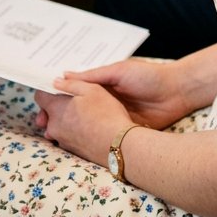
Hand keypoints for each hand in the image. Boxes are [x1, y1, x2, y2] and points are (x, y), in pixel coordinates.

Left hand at [34, 79, 131, 164]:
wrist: (118, 144)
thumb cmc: (106, 113)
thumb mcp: (92, 89)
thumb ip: (71, 84)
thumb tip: (56, 81)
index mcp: (56, 108)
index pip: (40, 96)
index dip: (48, 90)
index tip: (58, 88)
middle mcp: (54, 126)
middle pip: (46, 113)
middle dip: (56, 106)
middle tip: (72, 101)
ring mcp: (62, 140)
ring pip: (56, 125)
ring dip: (65, 119)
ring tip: (83, 114)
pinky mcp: (71, 150)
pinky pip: (66, 136)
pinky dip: (73, 130)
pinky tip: (89, 127)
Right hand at [44, 57, 190, 131]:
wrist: (177, 92)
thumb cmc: (148, 75)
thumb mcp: (119, 71)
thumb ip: (93, 75)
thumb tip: (63, 76)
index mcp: (102, 86)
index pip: (74, 92)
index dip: (57, 99)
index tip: (40, 106)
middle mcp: (104, 102)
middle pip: (76, 112)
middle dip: (58, 119)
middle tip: (42, 125)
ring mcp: (112, 117)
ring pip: (85, 126)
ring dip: (69, 132)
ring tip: (52, 137)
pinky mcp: (122, 130)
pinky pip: (101, 136)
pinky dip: (87, 141)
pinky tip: (73, 145)